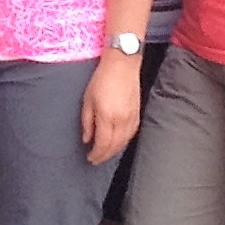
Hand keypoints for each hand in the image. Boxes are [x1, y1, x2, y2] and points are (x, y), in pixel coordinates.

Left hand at [81, 50, 142, 165]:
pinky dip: (124, 141)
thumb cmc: (102, 79)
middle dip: (104, 156)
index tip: (89, 158)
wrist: (123, 64)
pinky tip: (118, 143)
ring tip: (105, 154)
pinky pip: (131, 134)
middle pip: (114, 146)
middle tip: (96, 160)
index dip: (96, 154)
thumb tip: (87, 139)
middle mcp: (122, 120)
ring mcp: (132, 117)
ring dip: (114, 151)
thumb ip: (87, 121)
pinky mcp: (138, 113)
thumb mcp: (88, 99)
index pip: (103, 143)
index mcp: (107, 116)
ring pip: (124, 142)